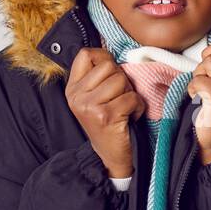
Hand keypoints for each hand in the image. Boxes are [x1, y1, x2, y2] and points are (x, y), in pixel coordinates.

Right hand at [65, 48, 144, 176]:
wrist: (109, 156)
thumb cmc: (107, 123)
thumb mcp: (94, 98)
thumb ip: (97, 76)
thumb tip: (111, 52)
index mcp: (72, 88)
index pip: (86, 54)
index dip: (105, 58)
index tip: (111, 75)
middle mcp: (76, 96)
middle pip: (109, 66)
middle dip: (122, 80)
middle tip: (120, 98)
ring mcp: (89, 106)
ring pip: (121, 80)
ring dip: (130, 94)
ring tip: (124, 108)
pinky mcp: (105, 116)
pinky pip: (131, 98)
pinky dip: (138, 107)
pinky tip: (130, 117)